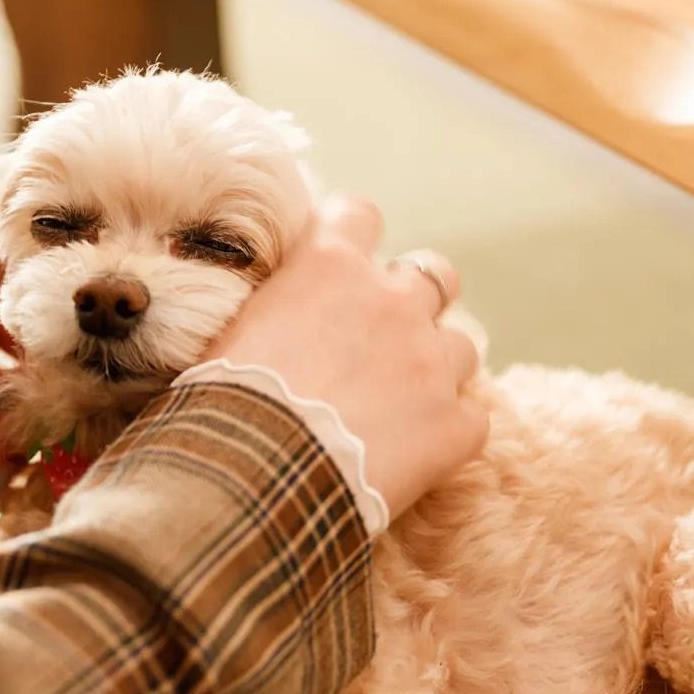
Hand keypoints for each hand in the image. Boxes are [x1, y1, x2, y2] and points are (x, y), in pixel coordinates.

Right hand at [202, 198, 485, 518]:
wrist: (254, 477)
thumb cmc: (222, 407)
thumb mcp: (230, 334)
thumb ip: (271, 307)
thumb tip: (267, 315)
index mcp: (328, 267)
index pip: (359, 216)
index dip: (355, 237)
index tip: (345, 264)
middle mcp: (391, 301)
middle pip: (434, 274)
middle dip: (418, 299)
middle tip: (388, 337)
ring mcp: (430, 361)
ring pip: (461, 346)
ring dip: (436, 368)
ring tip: (401, 406)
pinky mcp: (454, 424)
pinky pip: (471, 417)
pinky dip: (448, 432)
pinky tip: (416, 455)